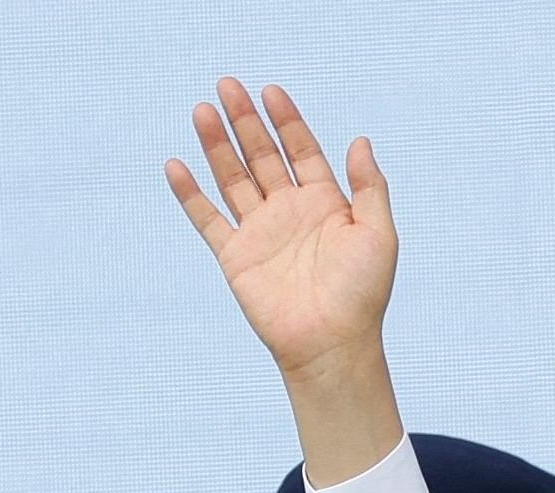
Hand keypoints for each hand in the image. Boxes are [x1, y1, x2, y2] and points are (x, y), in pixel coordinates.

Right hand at [165, 79, 395, 385]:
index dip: (286, 120)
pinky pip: (207, 219)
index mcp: (323, 201)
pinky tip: (176, 165)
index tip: (270, 91)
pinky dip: (190, 194)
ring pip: (233, 178)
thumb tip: (359, 140)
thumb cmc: (362, 294)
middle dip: (244, 121)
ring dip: (217, 145)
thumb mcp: (378, 233)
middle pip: (261, 155)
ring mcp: (259, 232)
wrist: (331, 344)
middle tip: (227, 85)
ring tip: (202, 110)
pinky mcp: (235, 257)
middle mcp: (288, 210)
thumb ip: (369, 186)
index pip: (300, 148)